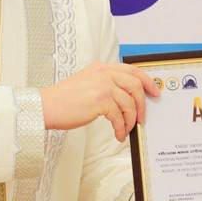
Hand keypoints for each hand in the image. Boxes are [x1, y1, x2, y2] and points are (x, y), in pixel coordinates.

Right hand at [41, 62, 159, 140]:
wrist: (46, 106)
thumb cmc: (64, 99)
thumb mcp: (88, 83)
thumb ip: (106, 84)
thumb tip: (127, 98)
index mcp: (102, 67)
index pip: (132, 70)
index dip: (147, 81)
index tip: (154, 92)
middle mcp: (104, 73)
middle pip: (135, 85)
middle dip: (142, 104)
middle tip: (142, 117)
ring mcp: (102, 86)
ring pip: (129, 103)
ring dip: (130, 119)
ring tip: (125, 129)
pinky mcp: (100, 100)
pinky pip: (119, 116)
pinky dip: (121, 127)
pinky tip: (118, 133)